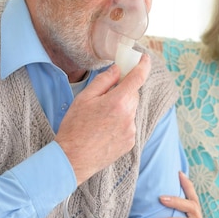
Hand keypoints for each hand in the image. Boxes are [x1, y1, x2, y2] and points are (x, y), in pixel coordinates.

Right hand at [55, 54, 150, 184]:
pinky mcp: (130, 142)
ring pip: (131, 110)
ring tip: (100, 119)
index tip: (145, 58)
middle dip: (123, 91)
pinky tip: (104, 130)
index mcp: (118, 102)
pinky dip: (121, 122)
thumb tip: (118, 69)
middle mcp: (129, 116)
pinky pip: (129, 124)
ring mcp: (131, 130)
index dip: (143, 66)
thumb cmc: (75, 127)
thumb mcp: (84, 98)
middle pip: (133, 94)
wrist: (73, 159)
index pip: (137, 78)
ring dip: (121, 108)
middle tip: (104, 97)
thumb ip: (104, 81)